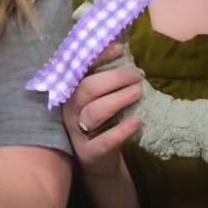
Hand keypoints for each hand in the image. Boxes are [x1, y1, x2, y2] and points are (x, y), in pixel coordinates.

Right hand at [61, 44, 143, 178]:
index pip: (79, 69)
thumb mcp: (100, 97)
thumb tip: (120, 45)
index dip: (98, 57)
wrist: (99, 162)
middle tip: (137, 75)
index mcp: (71, 91)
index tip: (120, 49)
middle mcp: (69, 110)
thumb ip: (106, 75)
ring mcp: (75, 132)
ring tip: (138, 92)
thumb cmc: (102, 122)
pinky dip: (121, 131)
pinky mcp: (88, 153)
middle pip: (86, 89)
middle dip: (114, 79)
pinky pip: (103, 141)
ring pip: (93, 112)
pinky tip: (137, 121)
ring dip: (118, 99)